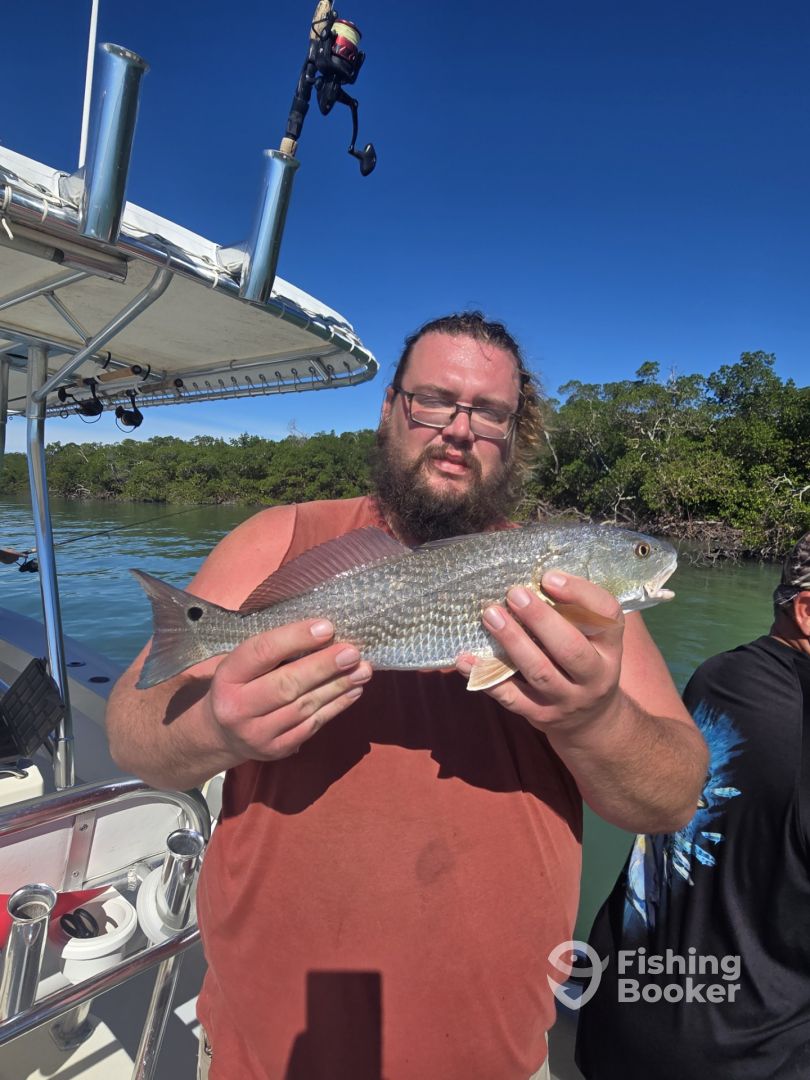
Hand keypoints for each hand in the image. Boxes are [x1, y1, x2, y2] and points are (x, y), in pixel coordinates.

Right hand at [204, 619, 371, 760]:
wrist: (221, 734)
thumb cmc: (239, 685)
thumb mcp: (239, 664)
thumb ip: (270, 650)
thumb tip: (320, 630)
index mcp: (226, 677)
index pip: (261, 652)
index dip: (295, 638)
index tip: (327, 627)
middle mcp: (237, 708)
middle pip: (286, 685)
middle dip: (323, 666)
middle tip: (352, 652)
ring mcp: (256, 733)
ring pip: (304, 707)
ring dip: (338, 687)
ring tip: (363, 670)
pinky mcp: (276, 750)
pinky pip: (311, 726)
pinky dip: (336, 707)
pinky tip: (354, 691)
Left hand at [457, 572, 624, 732]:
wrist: (590, 720)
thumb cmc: (585, 662)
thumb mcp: (594, 638)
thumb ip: (575, 610)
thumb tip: (537, 575)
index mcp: (610, 648)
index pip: (606, 615)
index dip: (579, 593)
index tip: (548, 577)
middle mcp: (595, 676)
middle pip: (570, 648)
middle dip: (540, 619)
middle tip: (514, 593)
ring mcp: (567, 699)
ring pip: (539, 672)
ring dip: (513, 641)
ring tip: (491, 615)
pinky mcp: (540, 715)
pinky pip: (510, 697)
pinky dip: (485, 677)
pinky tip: (465, 659)